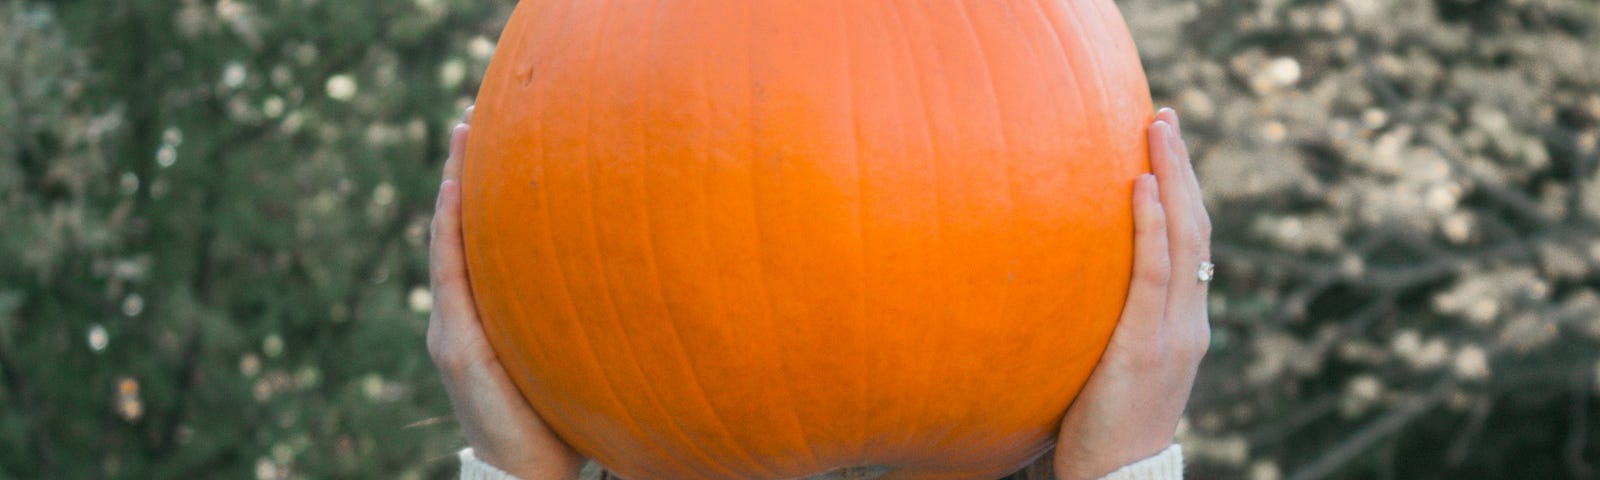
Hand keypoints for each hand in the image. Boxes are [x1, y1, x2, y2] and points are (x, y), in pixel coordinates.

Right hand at [428, 107, 584, 479]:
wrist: (531, 473)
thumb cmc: (559, 418)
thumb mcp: (570, 352)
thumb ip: (580, 314)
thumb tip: (636, 272)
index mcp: (486, 318)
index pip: (478, 243)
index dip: (478, 194)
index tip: (492, 141)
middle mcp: (461, 319)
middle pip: (455, 232)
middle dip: (461, 175)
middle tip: (468, 121)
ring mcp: (454, 332)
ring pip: (447, 247)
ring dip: (452, 191)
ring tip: (460, 142)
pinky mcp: (459, 350)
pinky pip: (451, 280)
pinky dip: (451, 235)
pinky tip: (457, 196)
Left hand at [1051, 108, 1210, 479]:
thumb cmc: (1101, 429)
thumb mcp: (1112, 365)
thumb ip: (1109, 323)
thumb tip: (1068, 281)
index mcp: (1185, 325)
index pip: (1191, 244)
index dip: (1183, 191)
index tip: (1165, 145)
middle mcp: (1189, 323)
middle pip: (1195, 228)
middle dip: (1182, 167)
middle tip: (1163, 115)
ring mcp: (1174, 334)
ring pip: (1183, 240)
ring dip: (1171, 177)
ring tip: (1156, 128)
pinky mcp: (1144, 348)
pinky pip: (1152, 274)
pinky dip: (1150, 226)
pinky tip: (1140, 186)